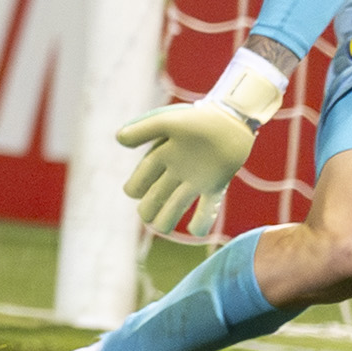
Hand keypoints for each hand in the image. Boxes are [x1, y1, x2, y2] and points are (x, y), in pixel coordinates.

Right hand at [116, 98, 257, 240]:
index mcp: (162, 154)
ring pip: (177, 203)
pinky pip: (206, 207)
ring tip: (162, 228)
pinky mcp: (216, 186)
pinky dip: (201, 220)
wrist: (233, 120)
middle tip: (147, 217)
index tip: (132, 193)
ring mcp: (195, 180)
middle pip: (157, 194)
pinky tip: (196, 232)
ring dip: (168, 216)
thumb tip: (118, 139)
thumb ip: (144, 130)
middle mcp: (176, 170)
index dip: (136, 185)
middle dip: (150, 207)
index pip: (143, 175)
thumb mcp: (168, 121)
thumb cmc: (199, 119)